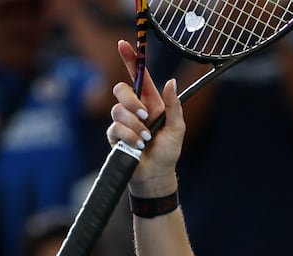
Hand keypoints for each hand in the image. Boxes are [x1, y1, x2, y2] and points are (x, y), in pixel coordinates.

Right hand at [107, 40, 184, 194]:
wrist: (156, 174)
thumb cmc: (168, 152)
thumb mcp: (177, 129)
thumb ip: (173, 106)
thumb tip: (170, 82)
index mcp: (151, 102)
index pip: (139, 76)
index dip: (130, 60)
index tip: (123, 44)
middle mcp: (135, 109)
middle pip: (121, 90)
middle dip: (132, 101)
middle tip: (146, 117)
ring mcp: (123, 122)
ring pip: (118, 110)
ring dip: (135, 126)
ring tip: (146, 139)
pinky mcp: (114, 135)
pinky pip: (115, 128)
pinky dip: (129, 137)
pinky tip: (138, 146)